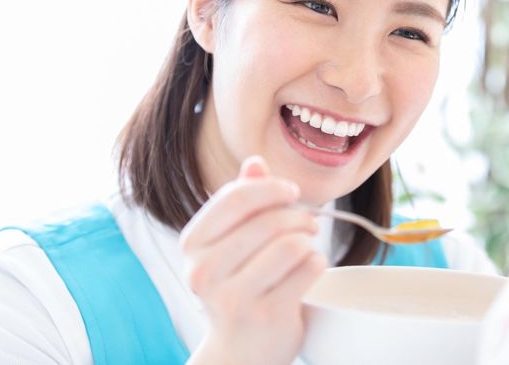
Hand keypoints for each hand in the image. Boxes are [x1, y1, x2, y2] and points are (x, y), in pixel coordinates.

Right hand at [180, 155, 326, 364]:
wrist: (240, 353)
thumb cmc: (238, 288)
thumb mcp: (230, 244)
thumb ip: (241, 202)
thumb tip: (255, 163)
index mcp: (192, 245)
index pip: (235, 198)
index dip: (271, 188)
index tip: (291, 191)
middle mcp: (204, 271)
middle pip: (268, 220)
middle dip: (298, 216)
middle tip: (309, 224)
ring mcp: (233, 297)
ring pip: (290, 244)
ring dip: (308, 240)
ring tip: (308, 246)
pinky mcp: (265, 316)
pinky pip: (307, 270)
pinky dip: (317, 263)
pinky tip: (311, 268)